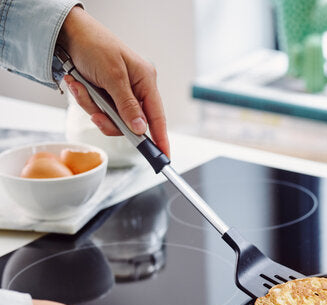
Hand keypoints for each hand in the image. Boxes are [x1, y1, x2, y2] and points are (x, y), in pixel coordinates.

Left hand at [57, 6, 169, 155]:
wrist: (69, 32)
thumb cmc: (95, 45)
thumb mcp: (113, 76)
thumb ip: (127, 105)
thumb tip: (141, 129)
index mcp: (146, 82)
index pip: (158, 118)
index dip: (161, 139)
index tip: (164, 157)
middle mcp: (136, 89)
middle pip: (131, 123)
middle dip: (110, 121)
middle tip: (97, 116)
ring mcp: (120, 93)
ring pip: (111, 119)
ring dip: (93, 108)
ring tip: (81, 88)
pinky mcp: (105, 94)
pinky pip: (98, 110)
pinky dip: (85, 100)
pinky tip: (78, 84)